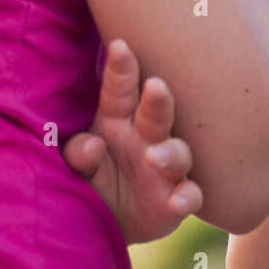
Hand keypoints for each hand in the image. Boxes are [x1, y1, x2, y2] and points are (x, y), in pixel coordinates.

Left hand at [62, 39, 203, 244]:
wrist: (118, 222)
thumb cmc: (101, 178)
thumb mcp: (80, 167)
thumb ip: (79, 155)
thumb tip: (92, 146)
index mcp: (118, 121)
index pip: (120, 91)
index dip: (121, 69)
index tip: (119, 46)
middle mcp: (146, 138)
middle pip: (155, 114)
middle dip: (158, 100)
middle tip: (156, 86)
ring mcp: (166, 167)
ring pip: (177, 153)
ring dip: (169, 153)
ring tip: (153, 157)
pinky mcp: (177, 198)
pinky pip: (189, 195)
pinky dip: (186, 198)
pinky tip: (178, 201)